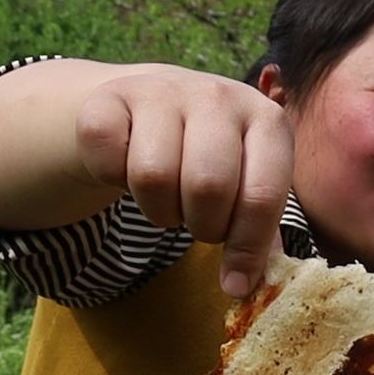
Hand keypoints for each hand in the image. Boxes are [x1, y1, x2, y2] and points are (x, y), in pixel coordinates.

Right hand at [73, 67, 293, 296]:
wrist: (152, 101)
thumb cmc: (213, 156)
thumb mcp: (247, 180)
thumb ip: (258, 229)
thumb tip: (246, 285)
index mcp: (267, 121)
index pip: (262, 194)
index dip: (247, 246)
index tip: (235, 283)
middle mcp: (219, 96)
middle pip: (207, 187)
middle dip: (202, 225)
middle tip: (199, 223)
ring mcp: (163, 89)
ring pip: (152, 177)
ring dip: (158, 208)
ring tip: (168, 197)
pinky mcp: (110, 94)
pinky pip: (106, 159)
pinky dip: (112, 180)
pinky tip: (128, 168)